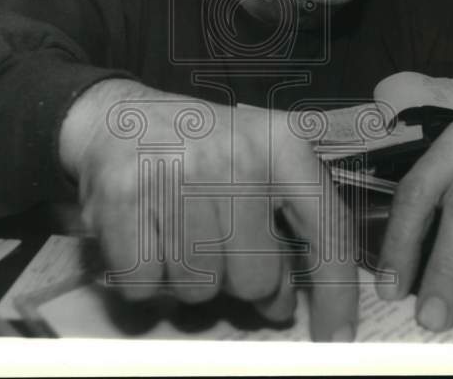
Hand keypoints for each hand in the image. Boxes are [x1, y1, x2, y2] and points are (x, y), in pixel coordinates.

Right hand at [59, 79, 358, 340]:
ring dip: (183, 278)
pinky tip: (143, 235)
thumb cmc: (195, 149)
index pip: (327, 231)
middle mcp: (237, 156)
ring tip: (173, 232)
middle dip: (233, 280)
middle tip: (211, 247)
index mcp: (282, 144)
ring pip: (198, 289)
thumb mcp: (254, 165)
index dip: (336, 293)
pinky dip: (140, 277)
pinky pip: (144, 285)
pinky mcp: (124, 195)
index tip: (338, 337)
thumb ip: (279, 226)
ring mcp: (179, 175)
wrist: (114, 116)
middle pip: (254, 279)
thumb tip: (282, 303)